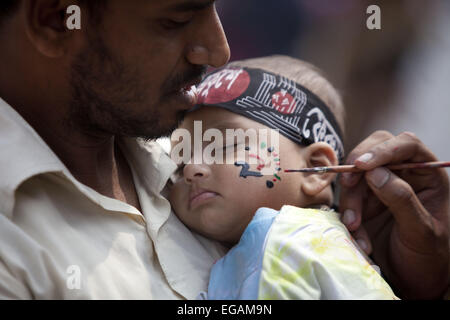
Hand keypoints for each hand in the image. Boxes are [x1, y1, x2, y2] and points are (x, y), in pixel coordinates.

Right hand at [339, 131, 448, 298]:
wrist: (413, 281)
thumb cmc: (429, 258)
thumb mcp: (422, 232)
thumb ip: (402, 200)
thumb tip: (376, 172)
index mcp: (428, 175)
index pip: (407, 145)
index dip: (384, 149)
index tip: (362, 165)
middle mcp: (403, 175)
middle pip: (375, 150)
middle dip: (358, 168)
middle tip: (347, 185)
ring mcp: (381, 187)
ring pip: (356, 176)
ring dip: (350, 200)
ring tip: (355, 227)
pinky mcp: (363, 202)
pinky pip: (347, 198)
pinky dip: (346, 214)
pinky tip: (358, 236)